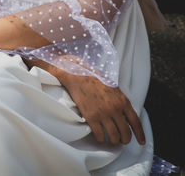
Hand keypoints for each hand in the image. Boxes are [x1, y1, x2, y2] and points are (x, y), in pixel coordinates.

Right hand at [23, 58, 144, 145]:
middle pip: (125, 132)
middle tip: (122, 141)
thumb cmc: (96, 81)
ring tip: (111, 140)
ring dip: (114, 141)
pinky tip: (100, 137)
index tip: (141, 142)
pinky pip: (100, 135)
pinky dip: (101, 139)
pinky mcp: (91, 117)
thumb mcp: (114, 89)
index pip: (136, 122)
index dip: (140, 134)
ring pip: (114, 136)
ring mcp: (103, 114)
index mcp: (123, 101)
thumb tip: (127, 117)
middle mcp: (115, 109)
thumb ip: (121, 102)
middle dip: (125, 140)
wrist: (79, 76)